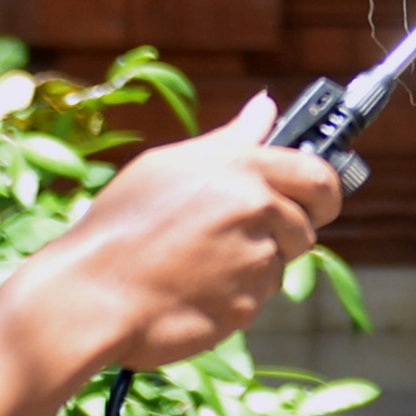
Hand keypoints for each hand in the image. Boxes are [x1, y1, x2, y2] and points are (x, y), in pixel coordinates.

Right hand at [33, 94, 344, 371]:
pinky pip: (255, 298)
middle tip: (248, 233)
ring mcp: (255, 262)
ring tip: (199, 260)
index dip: (323, 189)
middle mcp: (258, 212)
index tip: (316, 198)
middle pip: (308, 225)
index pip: (319, 173)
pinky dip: (233, 295)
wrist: (93, 293)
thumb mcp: (170, 165)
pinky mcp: (247, 307)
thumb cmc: (123, 223)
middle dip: (290, 230)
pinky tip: (192, 287)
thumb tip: (267, 108)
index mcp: (243, 168)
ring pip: (279, 263)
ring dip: (253, 264)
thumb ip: (230, 140)